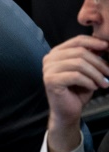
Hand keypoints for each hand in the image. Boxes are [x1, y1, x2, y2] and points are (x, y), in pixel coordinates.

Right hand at [43, 35, 108, 151]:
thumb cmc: (77, 90)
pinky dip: (88, 82)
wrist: (67, 111)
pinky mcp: (51, 80)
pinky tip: (93, 87)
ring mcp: (48, 69)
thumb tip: (104, 45)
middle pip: (80, 52)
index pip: (77, 40)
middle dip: (98, 63)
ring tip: (103, 83)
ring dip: (96, 74)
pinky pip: (75, 76)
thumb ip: (91, 57)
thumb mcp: (87, 70)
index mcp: (57, 53)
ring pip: (78, 64)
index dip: (93, 42)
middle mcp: (50, 58)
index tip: (107, 46)